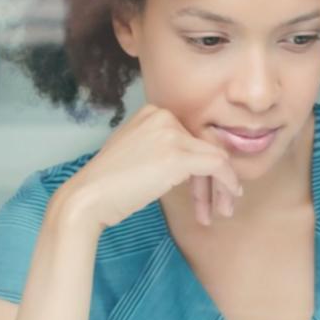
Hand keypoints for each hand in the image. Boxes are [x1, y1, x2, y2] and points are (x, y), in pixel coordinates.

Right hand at [56, 105, 244, 230]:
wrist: (89, 196)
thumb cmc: (108, 184)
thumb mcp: (135, 152)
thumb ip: (160, 148)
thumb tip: (190, 165)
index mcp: (152, 112)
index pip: (191, 135)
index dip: (202, 164)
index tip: (206, 188)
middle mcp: (163, 116)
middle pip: (205, 144)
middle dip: (217, 176)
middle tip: (223, 201)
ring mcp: (171, 133)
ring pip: (215, 155)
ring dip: (224, 184)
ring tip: (225, 208)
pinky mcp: (178, 155)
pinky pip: (218, 165)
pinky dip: (228, 182)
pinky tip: (230, 198)